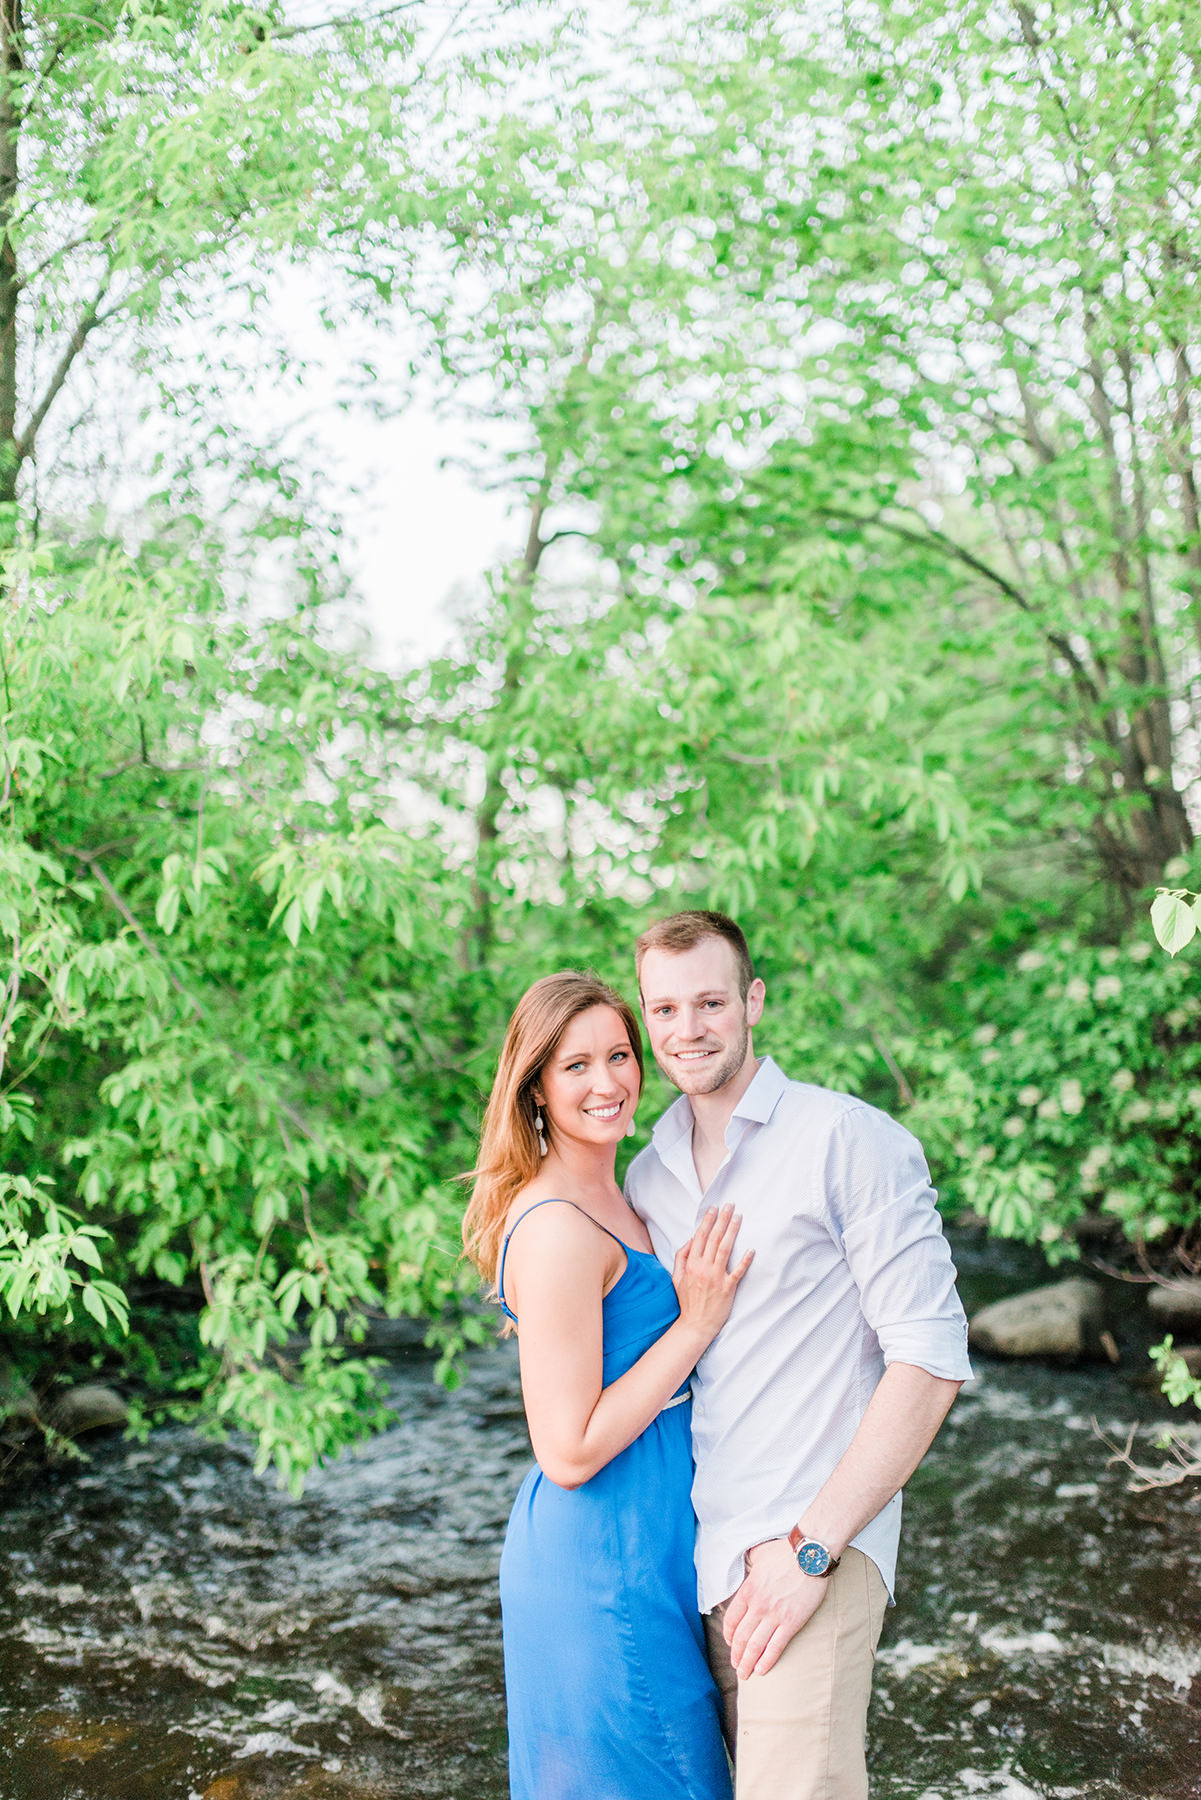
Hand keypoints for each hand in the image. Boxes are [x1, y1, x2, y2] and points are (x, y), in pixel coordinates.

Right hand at [671, 1204, 752, 1346]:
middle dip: (722, 1219)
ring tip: (739, 1217)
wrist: (694, 1325)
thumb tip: (690, 1240)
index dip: (707, 1221)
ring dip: (732, 1231)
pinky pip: (738, 1271)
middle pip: (713, 1238)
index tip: (714, 1208)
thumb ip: (681, 1258)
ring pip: (725, 1249)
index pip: (700, 1236)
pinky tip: (751, 1249)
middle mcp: (703, 1268)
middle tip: (730, 1205)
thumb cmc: (686, 1302)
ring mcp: (716, 1278)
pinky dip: (745, 1260)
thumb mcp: (676, 1278)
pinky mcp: (728, 1288)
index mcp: (690, 1265)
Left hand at [722, 1537, 826, 1677]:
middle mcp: (758, 1605)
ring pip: (755, 1646)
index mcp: (748, 1590)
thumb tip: (748, 1559)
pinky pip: (776, 1647)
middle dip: (736, 1655)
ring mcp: (774, 1616)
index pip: (731, 1619)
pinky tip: (762, 1670)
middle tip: (736, 1666)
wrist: (810, 1556)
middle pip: (741, 1637)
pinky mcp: (791, 1623)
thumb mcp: (760, 1554)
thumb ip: (751, 1561)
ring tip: (745, 1674)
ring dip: (748, 1663)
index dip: (728, 1635)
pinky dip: (767, 1661)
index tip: (730, 1643)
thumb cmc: (785, 1552)